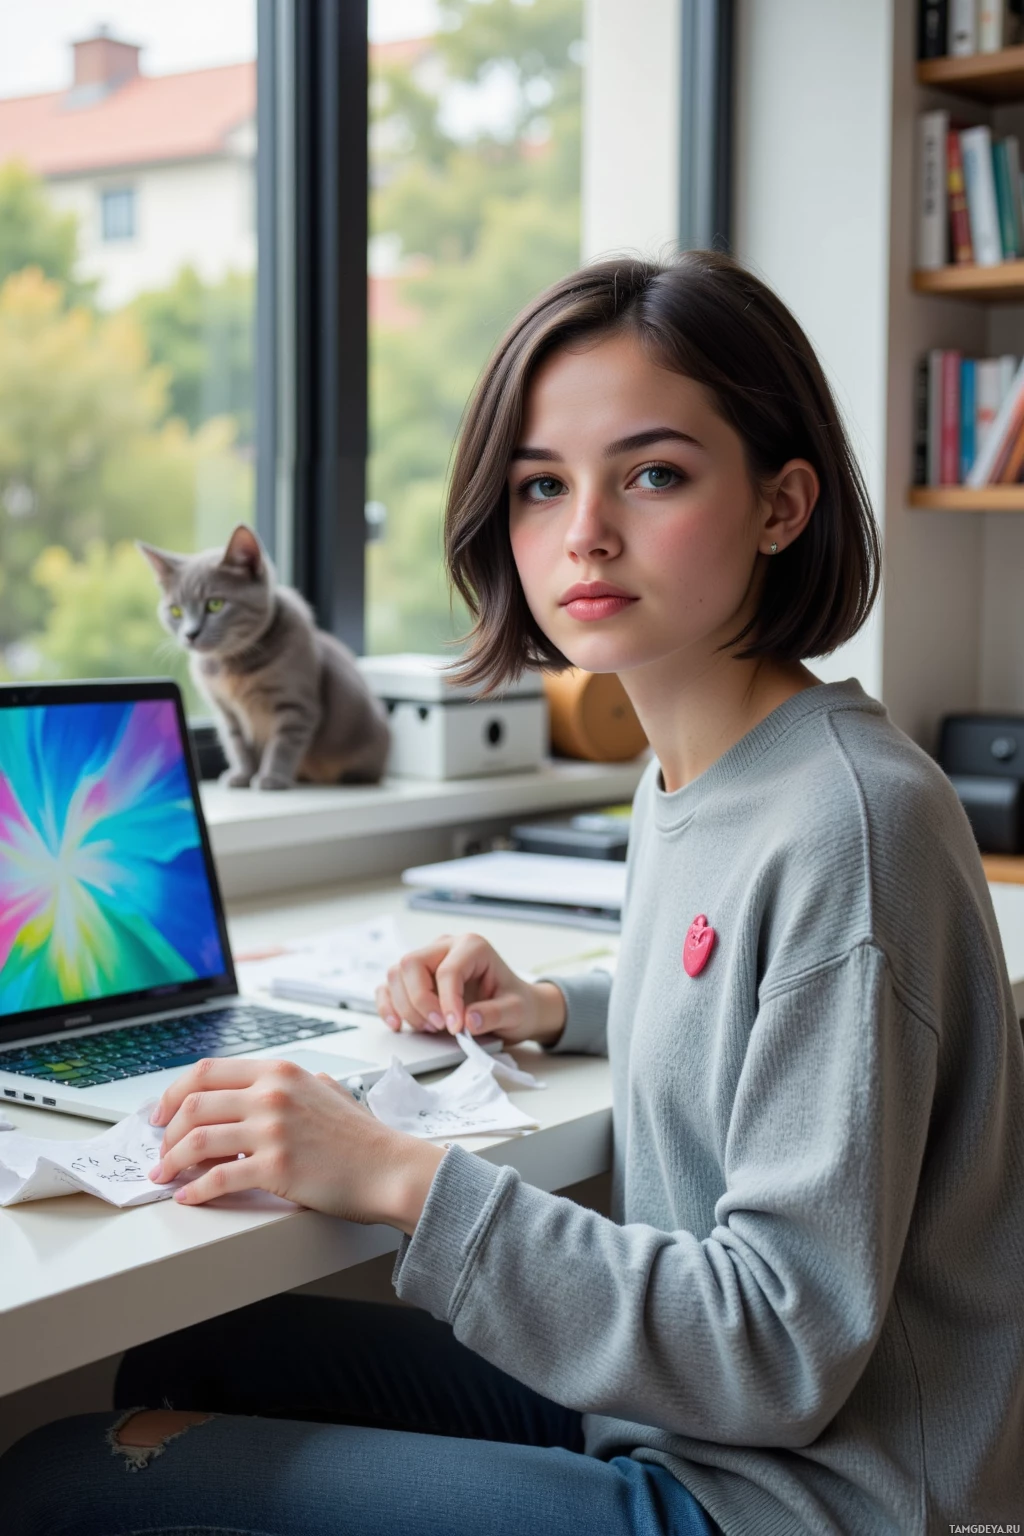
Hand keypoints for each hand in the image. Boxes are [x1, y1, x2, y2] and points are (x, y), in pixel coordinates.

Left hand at [147, 1056, 443, 1229]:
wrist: (389, 1168)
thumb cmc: (361, 1137)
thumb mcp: (325, 1090)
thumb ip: (291, 1085)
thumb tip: (261, 1089)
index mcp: (279, 1071)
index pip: (206, 1071)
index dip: (173, 1093)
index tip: (162, 1113)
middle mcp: (272, 1094)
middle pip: (194, 1104)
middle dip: (167, 1131)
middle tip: (160, 1150)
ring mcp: (272, 1129)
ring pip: (197, 1139)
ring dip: (172, 1160)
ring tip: (165, 1174)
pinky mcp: (276, 1166)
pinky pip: (218, 1177)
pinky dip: (195, 1189)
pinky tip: (189, 1196)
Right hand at [375, 932, 565, 1047]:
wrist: (514, 1009)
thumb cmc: (514, 1003)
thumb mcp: (516, 1011)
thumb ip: (495, 1014)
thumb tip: (469, 1020)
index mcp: (472, 946)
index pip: (448, 969)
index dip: (447, 1000)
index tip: (454, 1026)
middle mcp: (445, 947)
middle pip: (412, 964)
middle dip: (420, 1000)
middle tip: (438, 1026)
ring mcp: (427, 961)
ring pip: (396, 975)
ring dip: (406, 1006)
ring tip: (430, 1027)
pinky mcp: (415, 979)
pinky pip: (389, 987)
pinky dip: (389, 1006)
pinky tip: (398, 1024)